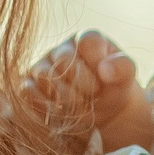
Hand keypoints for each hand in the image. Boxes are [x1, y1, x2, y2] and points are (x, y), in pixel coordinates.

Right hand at [18, 30, 152, 154]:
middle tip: (95, 97)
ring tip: (83, 108)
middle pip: (63, 62)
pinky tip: (63, 115)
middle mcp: (60, 49)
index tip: (106, 79)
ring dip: (67, 100)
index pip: (88, 42)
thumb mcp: (125, 77)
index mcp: (86, 39)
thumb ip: (123, 67)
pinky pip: (28, 93)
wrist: (99, 111)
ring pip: (45, 78)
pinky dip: (47, 107)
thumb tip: (105, 69)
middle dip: (84, 86)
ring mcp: (41, 67)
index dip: (98, 64)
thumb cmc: (112, 88)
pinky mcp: (28, 86)